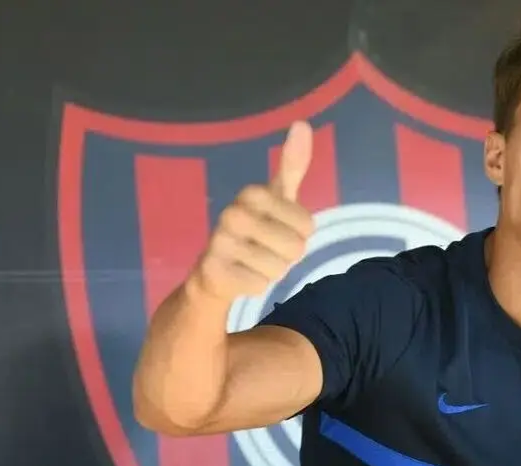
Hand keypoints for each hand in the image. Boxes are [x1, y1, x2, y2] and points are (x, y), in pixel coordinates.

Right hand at [188, 120, 314, 303]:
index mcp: (252, 193)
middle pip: (296, 248)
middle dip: (288, 256)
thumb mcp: (278, 197)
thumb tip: (302, 124)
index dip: (300, 234)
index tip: (280, 229)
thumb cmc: (257, 229)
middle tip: (267, 250)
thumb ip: (293, 164)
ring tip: (253, 262)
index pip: (307, 225)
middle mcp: (232, 213)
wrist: (214, 270)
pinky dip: (255, 286)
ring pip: (278, 269)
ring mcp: (220, 242)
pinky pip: (258, 285)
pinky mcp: (213, 271)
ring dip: (272, 272)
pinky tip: (240, 276)